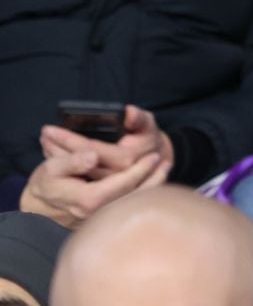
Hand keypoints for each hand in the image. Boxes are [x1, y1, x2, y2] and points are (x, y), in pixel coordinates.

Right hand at [20, 147, 168, 228]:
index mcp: (89, 199)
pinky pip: (130, 206)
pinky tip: (152, 182)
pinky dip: (144, 194)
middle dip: (155, 178)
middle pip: (136, 195)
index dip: (140, 169)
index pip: (123, 183)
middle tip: (167, 162)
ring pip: (136, 203)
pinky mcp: (107, 220)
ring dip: (153, 186)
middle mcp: (101, 213)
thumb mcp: (50, 169)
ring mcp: (105, 218)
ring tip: (165, 169)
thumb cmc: (46, 186)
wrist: (39, 209)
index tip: (153, 156)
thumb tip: (93, 156)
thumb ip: (72, 162)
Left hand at [41, 105, 172, 175]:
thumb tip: (129, 113)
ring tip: (46, 140)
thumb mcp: (147, 125)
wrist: (154, 160)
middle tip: (44, 134)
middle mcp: (115, 177)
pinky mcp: (100, 193)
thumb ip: (140, 119)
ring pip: (75, 172)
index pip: (91, 150)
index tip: (50, 129)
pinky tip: (54, 152)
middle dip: (58, 147)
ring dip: (58, 155)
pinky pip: (77, 177)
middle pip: (79, 163)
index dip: (69, 140)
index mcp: (125, 160)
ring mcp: (107, 188)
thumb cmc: (147, 138)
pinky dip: (64, 164)